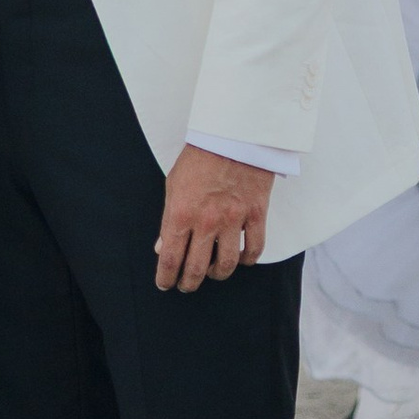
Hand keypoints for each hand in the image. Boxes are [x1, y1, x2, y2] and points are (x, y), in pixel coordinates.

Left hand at [155, 147, 273, 291]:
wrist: (233, 134)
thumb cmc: (200, 157)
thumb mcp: (173, 185)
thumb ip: (168, 218)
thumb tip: (162, 246)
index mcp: (181, 213)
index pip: (170, 258)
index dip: (166, 276)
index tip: (165, 283)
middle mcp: (206, 221)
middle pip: (197, 268)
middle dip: (188, 282)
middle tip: (186, 285)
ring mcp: (233, 220)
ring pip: (227, 264)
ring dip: (217, 274)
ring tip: (212, 273)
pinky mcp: (256, 214)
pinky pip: (255, 249)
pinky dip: (247, 259)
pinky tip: (241, 259)